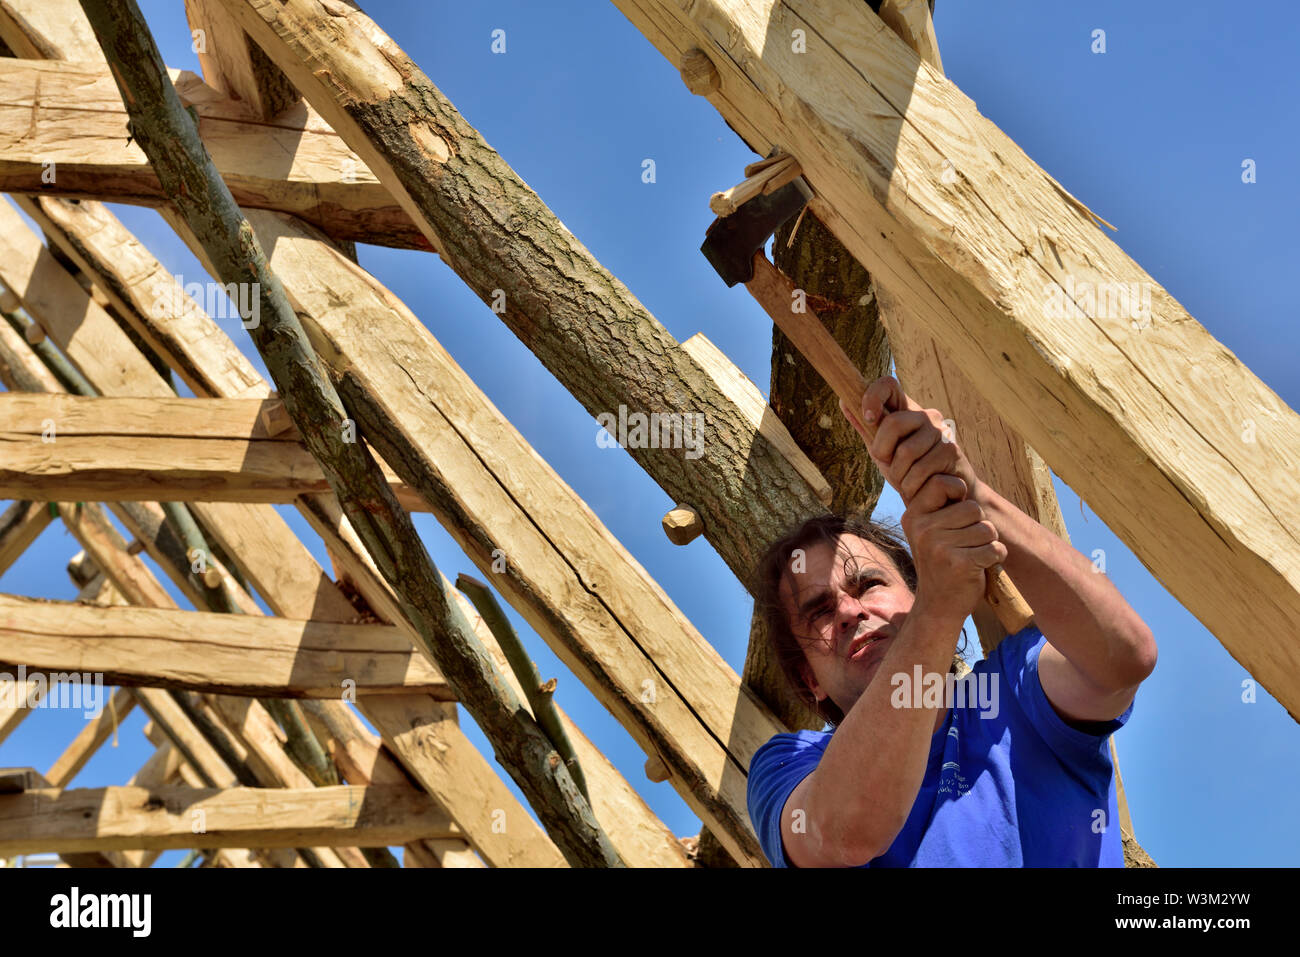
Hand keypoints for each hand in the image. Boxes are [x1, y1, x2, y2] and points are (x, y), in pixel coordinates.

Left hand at [839, 376, 981, 505]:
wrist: (946, 498)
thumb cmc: (912, 472)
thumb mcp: (884, 452)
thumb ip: (867, 430)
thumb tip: (844, 401)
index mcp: (908, 412)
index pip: (889, 385)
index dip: (872, 396)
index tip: (868, 418)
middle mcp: (927, 416)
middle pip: (893, 422)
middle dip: (882, 451)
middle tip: (888, 465)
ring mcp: (942, 432)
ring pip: (906, 452)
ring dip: (899, 475)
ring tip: (907, 482)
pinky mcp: (952, 452)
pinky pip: (920, 470)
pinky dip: (912, 486)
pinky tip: (919, 488)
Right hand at [901, 473, 1006, 620]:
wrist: (938, 604)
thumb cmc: (941, 560)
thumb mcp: (928, 528)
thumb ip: (936, 502)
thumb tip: (948, 457)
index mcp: (913, 515)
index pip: (942, 483)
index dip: (958, 492)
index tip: (955, 510)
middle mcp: (922, 529)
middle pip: (973, 508)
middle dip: (978, 525)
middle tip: (964, 543)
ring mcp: (939, 547)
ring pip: (987, 528)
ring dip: (987, 543)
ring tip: (970, 554)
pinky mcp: (959, 564)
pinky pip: (995, 548)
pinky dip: (995, 558)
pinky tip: (978, 566)